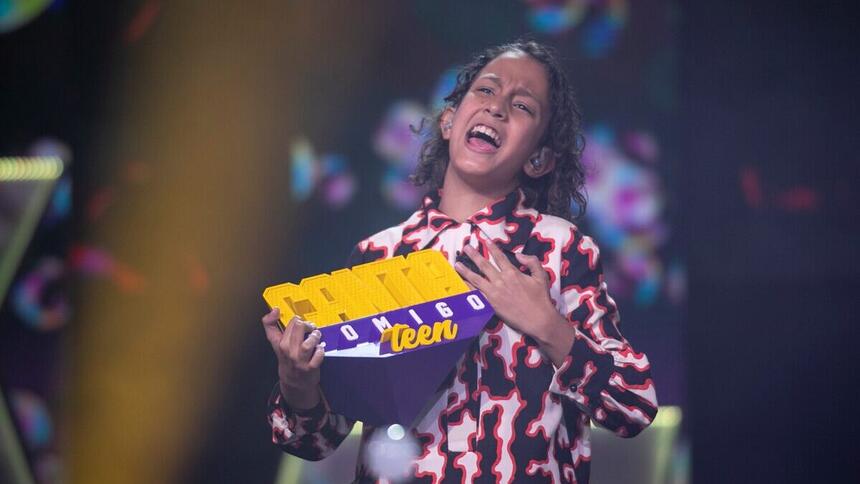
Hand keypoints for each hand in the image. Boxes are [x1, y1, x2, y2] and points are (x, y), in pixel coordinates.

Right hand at [261, 307, 323, 409]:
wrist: (293, 382)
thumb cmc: (286, 359)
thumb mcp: (275, 342)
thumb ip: (271, 325)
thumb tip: (273, 310)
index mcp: (280, 342)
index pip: (290, 322)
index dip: (298, 319)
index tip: (299, 320)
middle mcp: (289, 351)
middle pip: (300, 327)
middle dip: (308, 325)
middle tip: (310, 329)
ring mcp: (299, 360)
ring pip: (309, 342)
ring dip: (315, 337)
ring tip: (316, 337)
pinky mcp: (310, 367)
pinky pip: (319, 354)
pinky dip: (321, 350)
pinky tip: (319, 349)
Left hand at [454, 242, 573, 365]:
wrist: (538, 320)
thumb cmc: (541, 298)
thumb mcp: (542, 276)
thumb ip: (531, 262)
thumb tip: (519, 255)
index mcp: (512, 273)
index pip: (499, 257)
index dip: (492, 248)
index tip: (485, 241)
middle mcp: (500, 281)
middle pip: (484, 265)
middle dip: (474, 255)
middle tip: (466, 248)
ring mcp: (494, 293)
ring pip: (476, 279)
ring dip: (465, 271)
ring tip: (457, 264)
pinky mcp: (491, 305)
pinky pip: (476, 295)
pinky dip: (468, 289)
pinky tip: (461, 284)